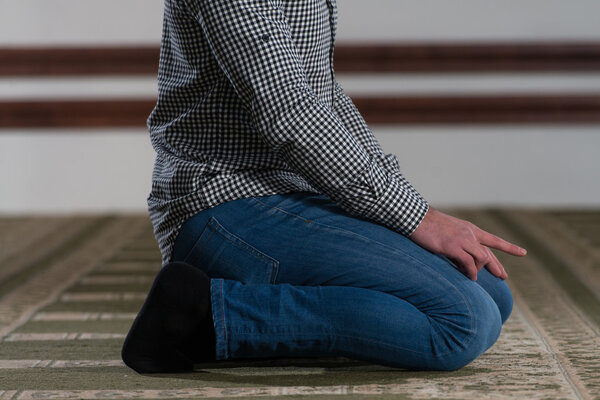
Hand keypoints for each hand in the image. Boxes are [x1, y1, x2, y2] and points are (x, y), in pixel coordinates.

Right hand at [408, 207, 526, 280]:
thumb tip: (459, 251)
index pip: (493, 240)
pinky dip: (470, 272)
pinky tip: (469, 276)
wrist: (416, 218)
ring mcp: (462, 240)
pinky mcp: (453, 247)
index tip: (522, 252)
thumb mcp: (447, 230)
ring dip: (478, 270)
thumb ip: (456, 239)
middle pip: (489, 253)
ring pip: (481, 258)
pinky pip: (468, 263)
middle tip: (503, 277)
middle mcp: (470, 234)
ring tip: (472, 277)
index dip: (509, 247)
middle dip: (497, 266)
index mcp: (470, 229)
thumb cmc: (427, 224)